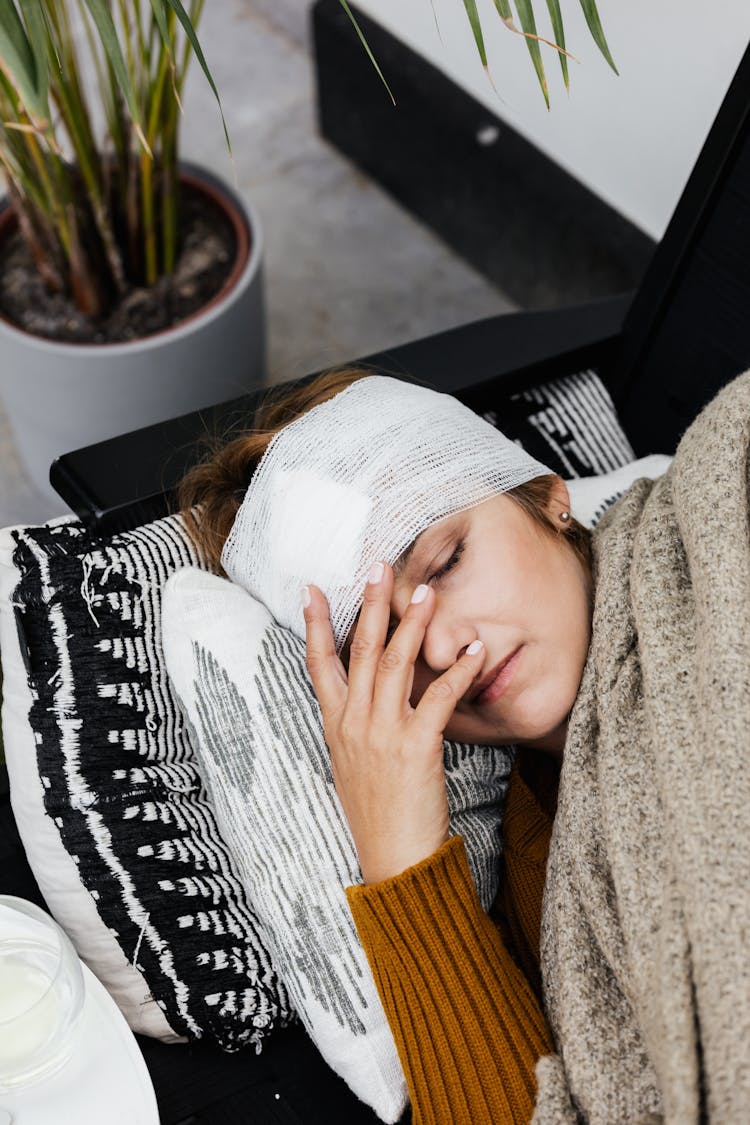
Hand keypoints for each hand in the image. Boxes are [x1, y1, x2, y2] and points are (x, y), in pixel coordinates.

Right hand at [302, 562, 484, 884]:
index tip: (312, 589)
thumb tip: (369, 698)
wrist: (391, 859)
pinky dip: (457, 669)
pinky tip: (473, 647)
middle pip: (360, 651)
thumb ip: (358, 726)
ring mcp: (381, 732)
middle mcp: (354, 722)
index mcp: (336, 725)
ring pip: (395, 663)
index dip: (316, 624)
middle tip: (378, 565)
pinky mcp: (415, 746)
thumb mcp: (353, 764)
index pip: (319, 664)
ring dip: (412, 622)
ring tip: (426, 590)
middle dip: (370, 604)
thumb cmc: (376, 814)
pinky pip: (438, 697)